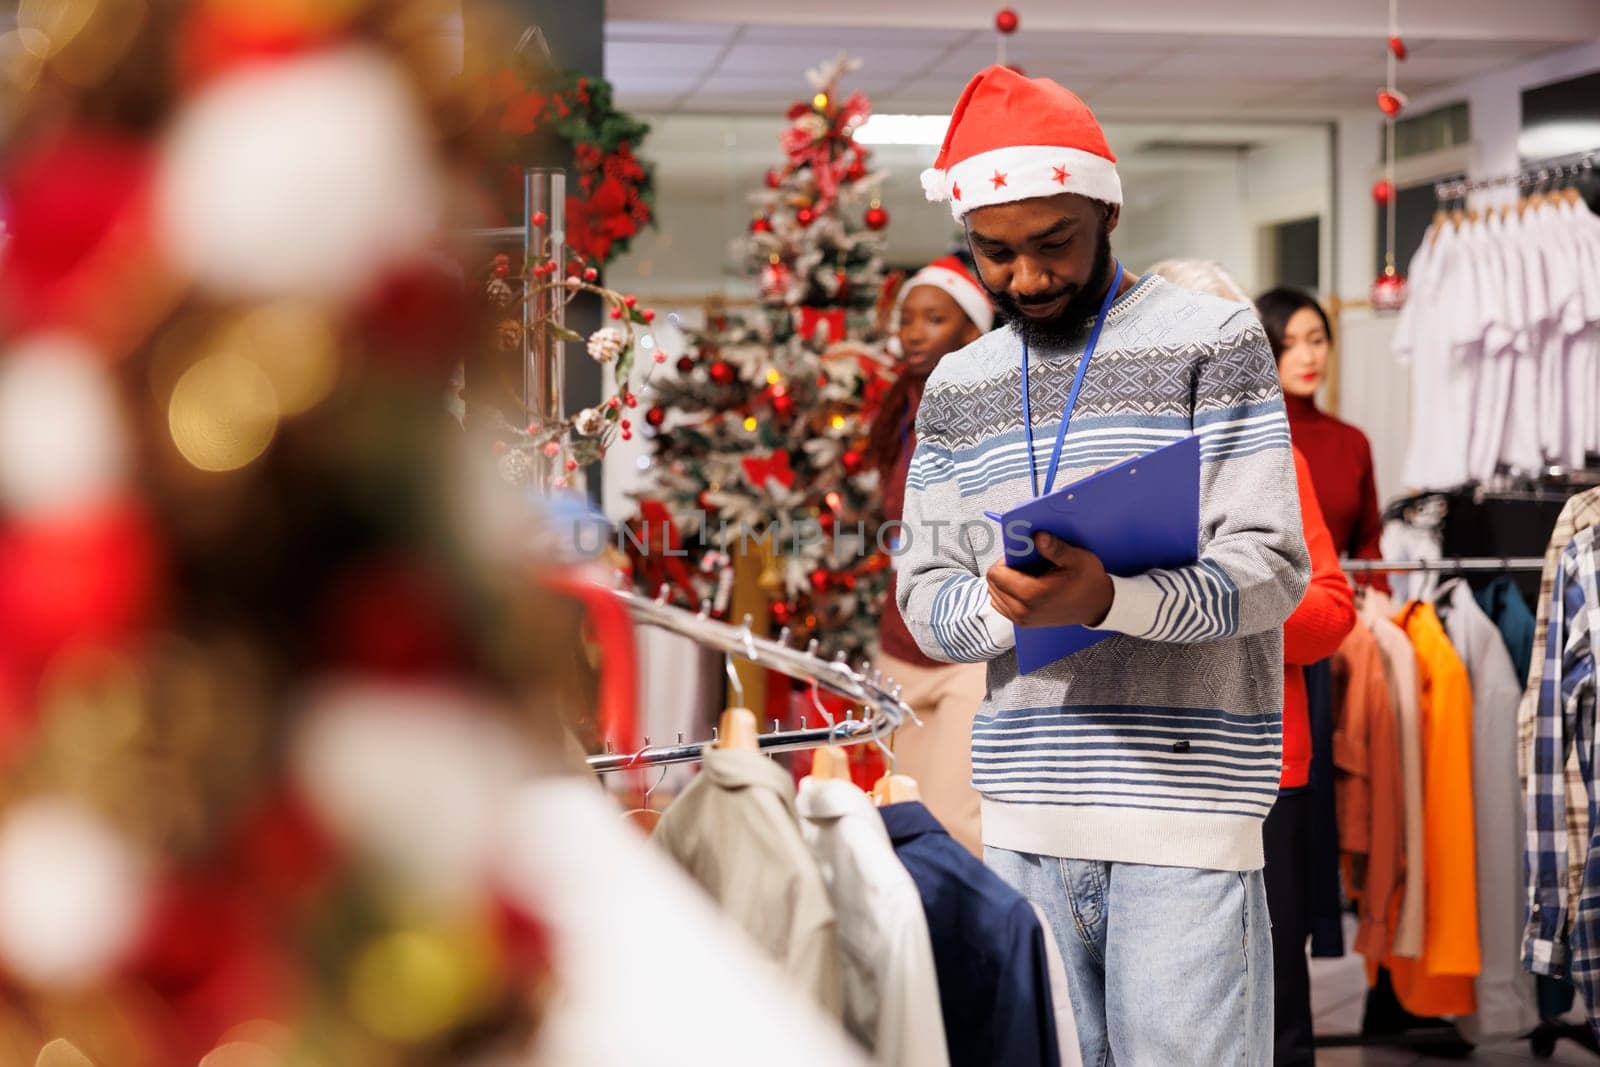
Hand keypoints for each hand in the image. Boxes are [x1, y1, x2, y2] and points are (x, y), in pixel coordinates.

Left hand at [986, 532, 1114, 627]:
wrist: (1098, 605)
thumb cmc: (1089, 582)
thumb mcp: (1076, 559)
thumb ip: (1054, 548)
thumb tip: (1038, 536)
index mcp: (1032, 595)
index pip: (996, 574)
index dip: (1005, 560)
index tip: (1020, 555)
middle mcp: (1023, 610)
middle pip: (992, 583)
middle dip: (1004, 570)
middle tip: (1023, 564)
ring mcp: (1022, 619)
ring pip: (994, 594)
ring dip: (1004, 581)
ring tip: (1025, 575)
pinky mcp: (1023, 622)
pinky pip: (1001, 605)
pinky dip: (1007, 593)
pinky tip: (1023, 585)